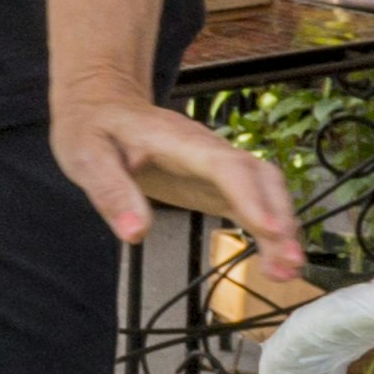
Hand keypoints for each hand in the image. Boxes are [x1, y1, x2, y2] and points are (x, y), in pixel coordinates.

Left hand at [54, 91, 307, 264]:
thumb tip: (135, 232)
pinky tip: (275, 261)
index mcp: (176, 140)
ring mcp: (216, 165)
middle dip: (280, 218)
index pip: (224, 166)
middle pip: (259, 177)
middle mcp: (207, 149)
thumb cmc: (93, 126)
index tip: (270, 230)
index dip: (251, 197)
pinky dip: (269, 231)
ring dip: (281, 230)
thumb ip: (110, 191)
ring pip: (265, 191)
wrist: (101, 101)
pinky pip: (253, 204)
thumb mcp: (85, 156)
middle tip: (288, 263)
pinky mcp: (216, 182)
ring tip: (286, 271)